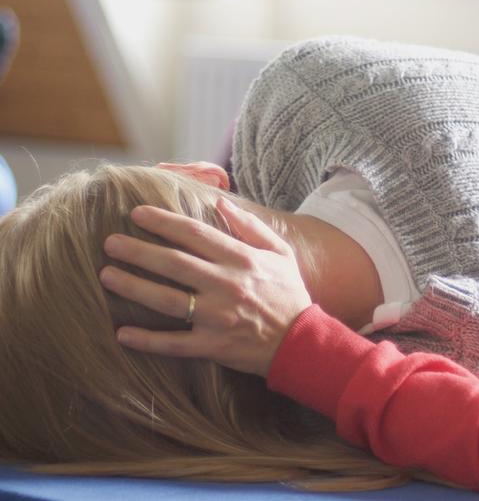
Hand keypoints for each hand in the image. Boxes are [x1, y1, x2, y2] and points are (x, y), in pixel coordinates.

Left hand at [99, 197, 311, 376]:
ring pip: (167, 300)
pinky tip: (122, 333)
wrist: (302, 342)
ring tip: (107, 276)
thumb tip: (220, 202)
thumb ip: (251, 226)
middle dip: (138, 251)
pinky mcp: (212, 346)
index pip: (195, 234)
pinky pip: (173, 344)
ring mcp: (217, 317)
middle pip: (174, 264)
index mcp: (242, 259)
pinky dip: (147, 340)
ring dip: (134, 287)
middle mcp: (226, 285)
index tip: (137, 214)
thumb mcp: (280, 252)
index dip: (164, 222)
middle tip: (110, 242)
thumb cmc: (290, 293)